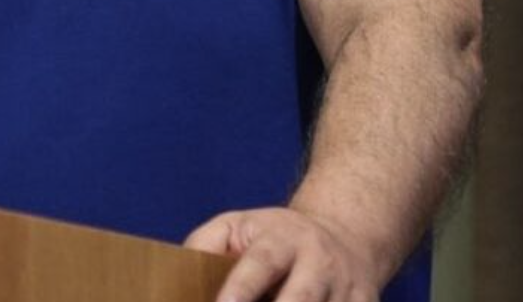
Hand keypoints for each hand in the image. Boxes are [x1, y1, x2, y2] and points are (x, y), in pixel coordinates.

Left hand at [185, 206, 382, 301]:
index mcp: (284, 239)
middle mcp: (320, 263)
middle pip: (302, 300)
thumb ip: (204, 246)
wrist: (346, 236)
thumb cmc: (275, 240)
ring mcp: (348, 289)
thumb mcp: (238, 227)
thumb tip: (175, 282)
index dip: (242, 289)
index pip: (262, 264)